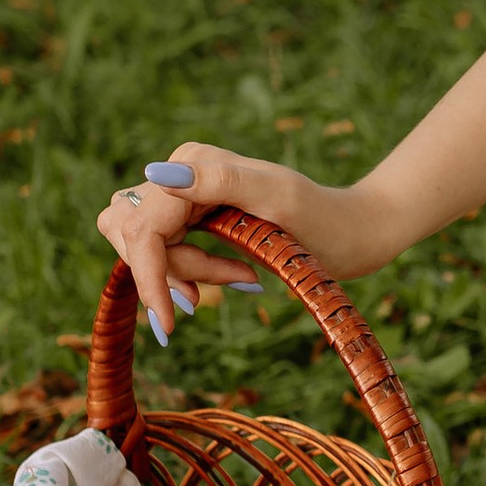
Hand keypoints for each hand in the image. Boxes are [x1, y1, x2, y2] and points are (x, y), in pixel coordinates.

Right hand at [93, 141, 326, 345]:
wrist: (350, 232)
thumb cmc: (322, 217)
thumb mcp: (278, 198)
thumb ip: (220, 180)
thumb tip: (158, 173)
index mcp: (194, 161)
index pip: (142, 226)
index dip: (148, 275)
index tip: (168, 324)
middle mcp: (182, 172)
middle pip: (136, 236)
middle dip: (174, 270)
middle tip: (235, 278)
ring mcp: (183, 195)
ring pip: (145, 247)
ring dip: (186, 272)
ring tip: (242, 276)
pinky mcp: (189, 217)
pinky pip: (163, 252)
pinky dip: (190, 272)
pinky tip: (232, 276)